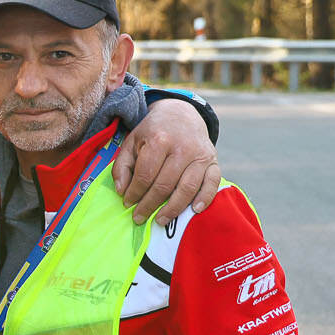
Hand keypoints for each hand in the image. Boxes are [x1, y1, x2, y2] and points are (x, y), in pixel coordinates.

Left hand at [111, 97, 220, 222]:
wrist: (181, 114)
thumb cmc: (153, 132)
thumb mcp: (131, 142)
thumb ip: (122, 166)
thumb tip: (121, 191)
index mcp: (159, 140)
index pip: (145, 175)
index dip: (134, 193)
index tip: (127, 204)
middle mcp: (182, 147)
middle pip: (164, 184)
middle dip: (149, 205)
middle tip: (139, 218)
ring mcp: (200, 155)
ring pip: (187, 187)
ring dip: (173, 208)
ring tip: (160, 220)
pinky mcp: (214, 161)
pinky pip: (212, 183)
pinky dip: (205, 198)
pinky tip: (195, 210)